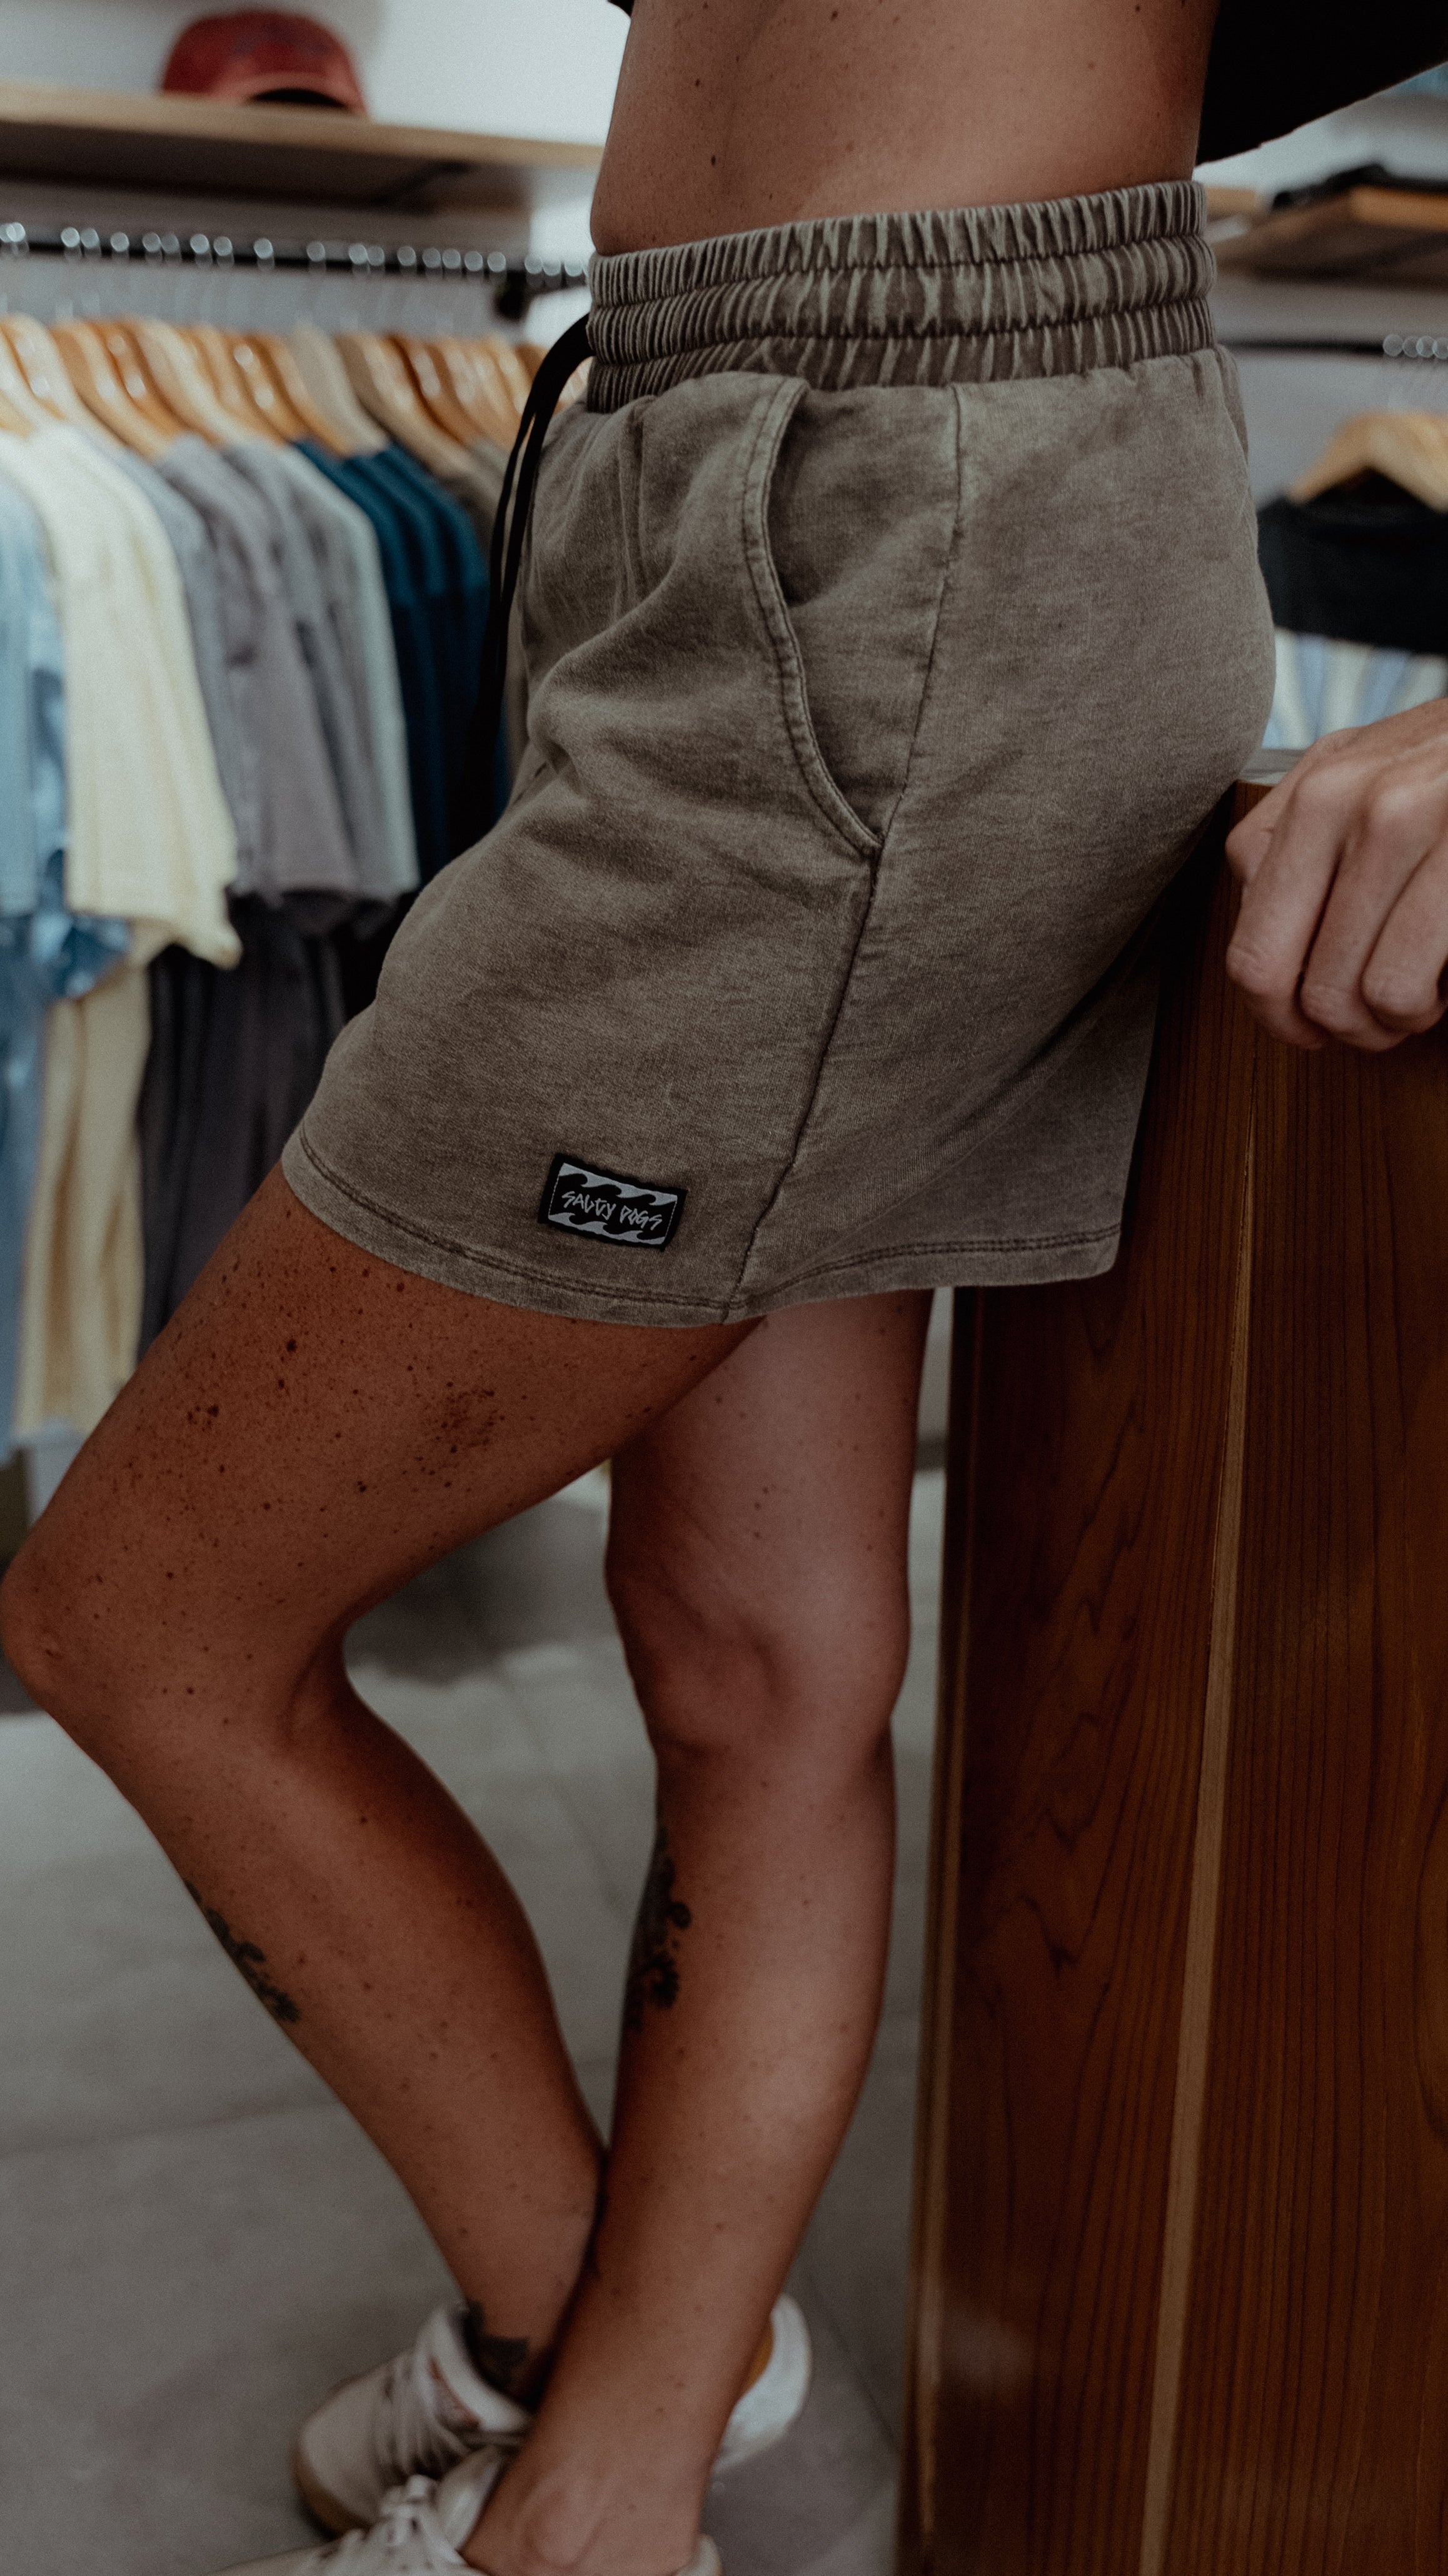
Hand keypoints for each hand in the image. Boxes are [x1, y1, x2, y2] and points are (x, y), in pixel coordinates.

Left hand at [1224, 702, 1447, 1051]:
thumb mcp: (1361, 770)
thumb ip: (1296, 836)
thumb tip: (1259, 925)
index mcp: (1313, 798)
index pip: (1249, 942)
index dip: (1273, 1008)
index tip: (1305, 1020)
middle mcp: (1348, 806)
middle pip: (1283, 978)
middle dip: (1325, 1026)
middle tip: (1368, 1019)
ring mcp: (1405, 826)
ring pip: (1345, 994)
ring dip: (1384, 1019)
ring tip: (1418, 993)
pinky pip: (1397, 986)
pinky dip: (1419, 1007)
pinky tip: (1443, 980)